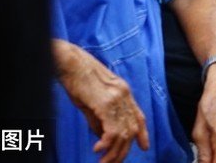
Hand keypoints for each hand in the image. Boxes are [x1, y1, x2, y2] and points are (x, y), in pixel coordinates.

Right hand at [53, 41, 149, 162]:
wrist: (71, 62)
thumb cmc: (77, 80)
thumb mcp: (92, 100)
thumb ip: (99, 118)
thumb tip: (102, 136)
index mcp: (123, 92)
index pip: (139, 116)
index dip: (143, 133)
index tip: (144, 147)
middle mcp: (124, 95)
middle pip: (132, 128)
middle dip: (123, 150)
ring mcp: (116, 98)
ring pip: (123, 132)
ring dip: (114, 152)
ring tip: (104, 162)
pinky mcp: (105, 103)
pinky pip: (112, 129)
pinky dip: (106, 143)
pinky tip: (97, 149)